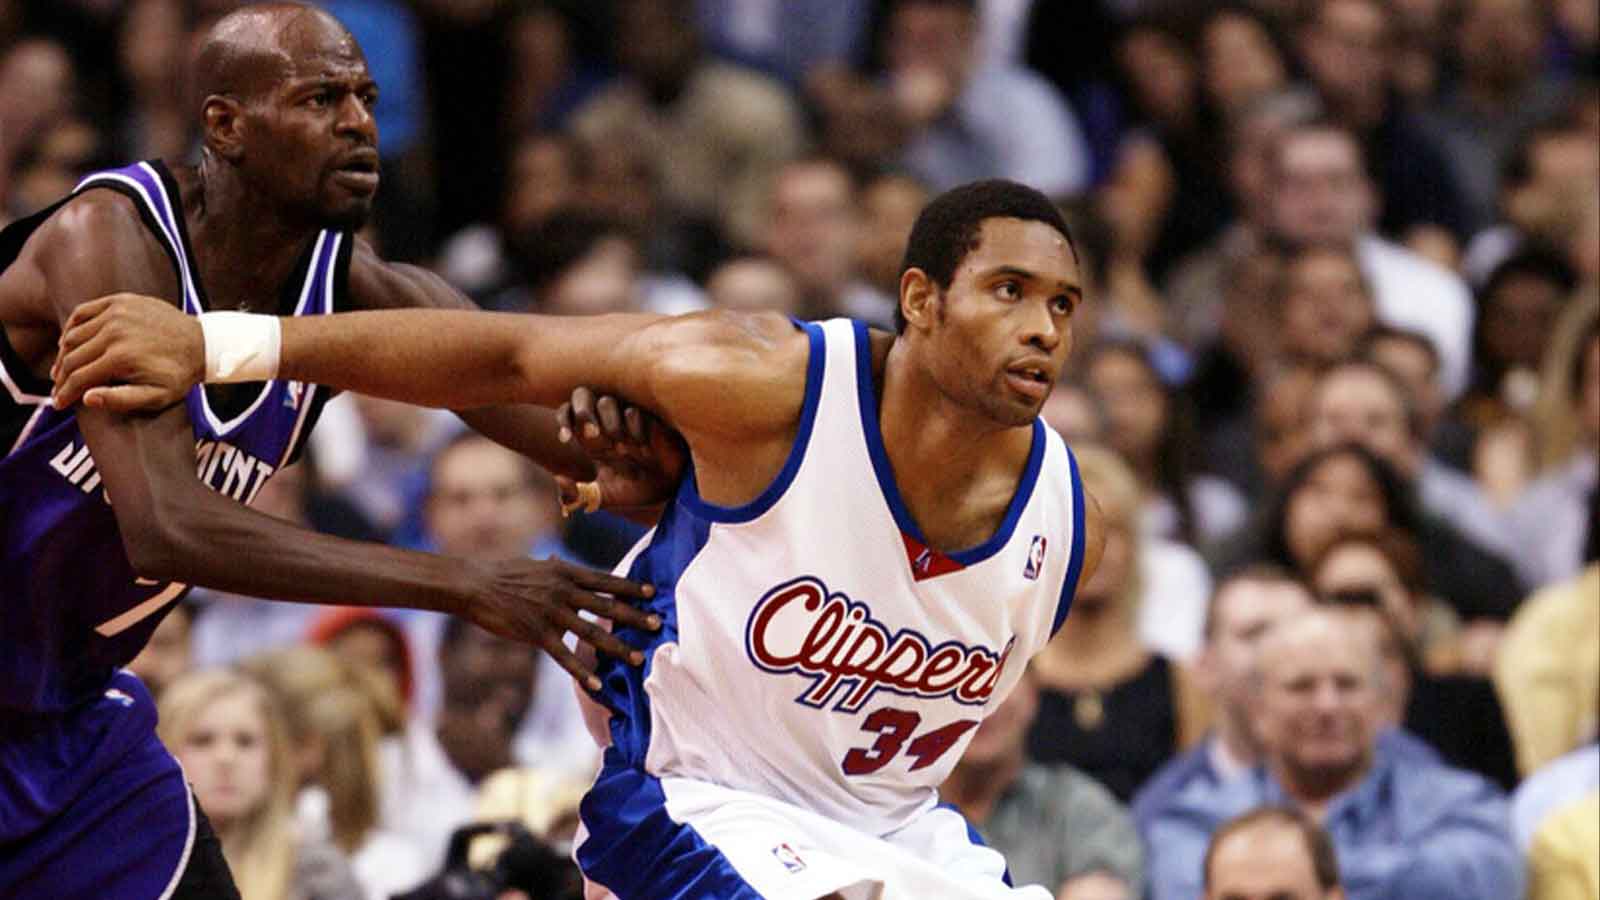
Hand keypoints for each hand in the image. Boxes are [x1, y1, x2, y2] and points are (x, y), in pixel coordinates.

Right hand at [50, 292, 203, 411]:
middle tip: (57, 389)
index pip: (79, 377)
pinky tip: (69, 341)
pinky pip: (83, 312)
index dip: (65, 393)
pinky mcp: (120, 301)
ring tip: (62, 370)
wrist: (202, 343)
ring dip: (63, 354)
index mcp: (121, 357)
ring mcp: (116, 312)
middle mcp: (114, 331)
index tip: (58, 404)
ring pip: (73, 335)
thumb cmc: (179, 374)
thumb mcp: (156, 397)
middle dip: (61, 377)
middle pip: (72, 357)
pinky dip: (71, 327)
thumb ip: (121, 400)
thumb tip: (86, 398)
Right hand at [466, 556, 659, 691]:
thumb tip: (561, 562)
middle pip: (607, 606)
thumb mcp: (535, 565)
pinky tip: (597, 685)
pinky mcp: (537, 633)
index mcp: (566, 573)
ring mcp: (552, 613)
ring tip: (638, 658)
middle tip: (657, 624)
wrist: (476, 584)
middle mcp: (564, 591)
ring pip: (592, 633)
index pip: (606, 580)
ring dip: (617, 647)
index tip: (652, 593)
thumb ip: (554, 569)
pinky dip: (582, 672)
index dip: (630, 587)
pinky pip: (564, 656)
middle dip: (635, 616)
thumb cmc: (504, 573)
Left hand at [555, 386, 686, 511]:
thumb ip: (577, 495)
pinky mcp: (649, 418)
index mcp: (590, 437)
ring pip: (606, 401)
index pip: (567, 413)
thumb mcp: (602, 497)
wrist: (669, 492)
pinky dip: (633, 429)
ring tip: (622, 448)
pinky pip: (633, 411)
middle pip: (582, 395)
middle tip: (593, 435)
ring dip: (609, 424)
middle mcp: (606, 422)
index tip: (567, 440)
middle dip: (582, 413)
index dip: (563, 421)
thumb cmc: (635, 490)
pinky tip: (642, 447)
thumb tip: (558, 479)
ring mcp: (627, 418)